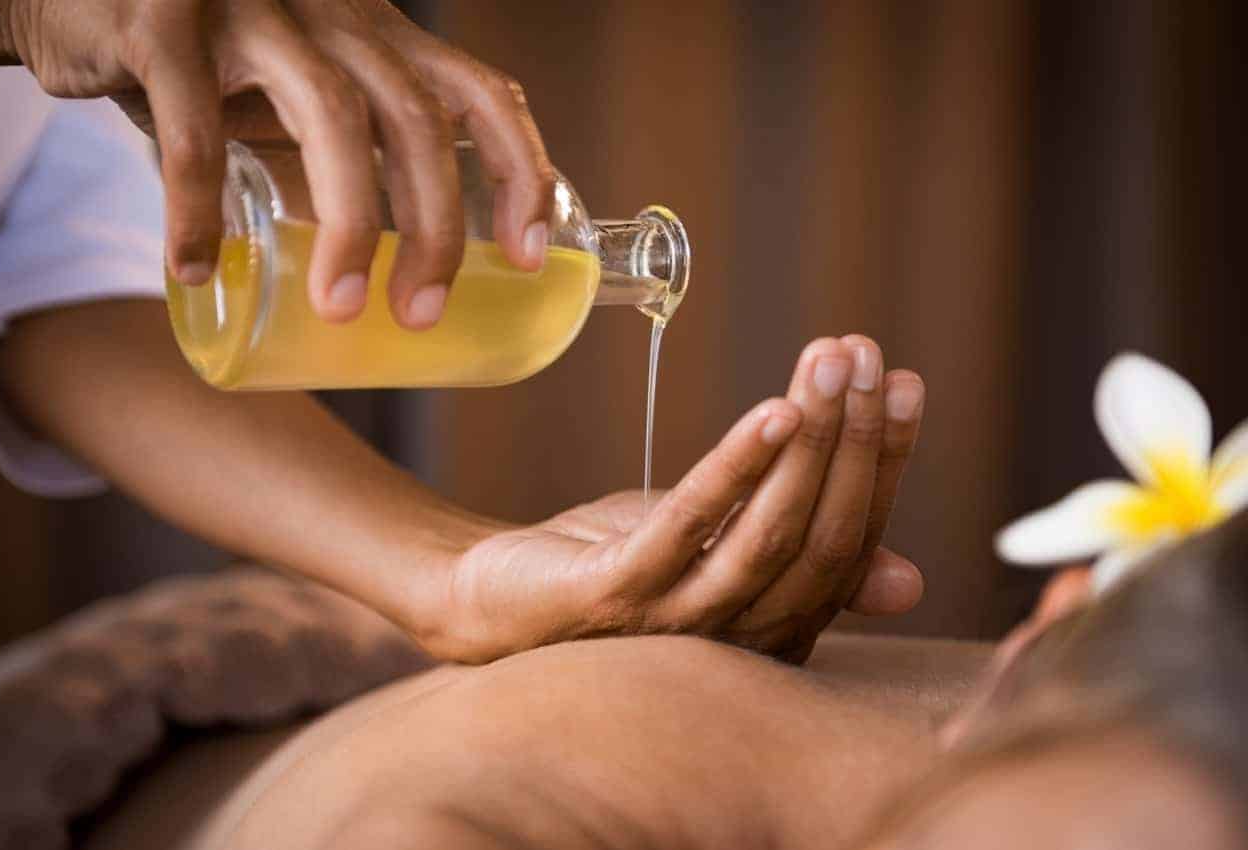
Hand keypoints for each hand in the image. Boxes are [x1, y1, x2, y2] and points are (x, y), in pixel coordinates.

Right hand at [0, 0, 552, 326]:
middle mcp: (333, 15)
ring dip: (348, 225)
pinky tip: (195, 267)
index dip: (522, 171)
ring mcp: (254, 11)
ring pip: (333, 117)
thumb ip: (340, 156)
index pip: (481, 92)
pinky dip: (196, 207)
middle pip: (418, 119)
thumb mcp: (295, 94)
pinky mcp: (164, 22)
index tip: (531, 255)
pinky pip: (194, 127)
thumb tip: (380, 267)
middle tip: (422, 312)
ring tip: (341, 309)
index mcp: (378, 36)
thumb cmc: (205, 58)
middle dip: (436, 226)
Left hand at [415, 336, 925, 662]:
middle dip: (855, 439)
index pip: (852, 545)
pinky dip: (736, 468)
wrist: (496, 600)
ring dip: (811, 442)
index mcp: (775, 630)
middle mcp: (739, 640)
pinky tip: (772, 410)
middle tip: (866, 354)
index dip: (883, 463)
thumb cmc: (619, 568)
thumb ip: (799, 557)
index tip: (903, 382)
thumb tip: (909, 582)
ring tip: (829, 364)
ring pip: (768, 534)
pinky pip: (688, 527)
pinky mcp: (616, 596)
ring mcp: (676, 623)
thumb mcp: (721, 555)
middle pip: (823, 540)